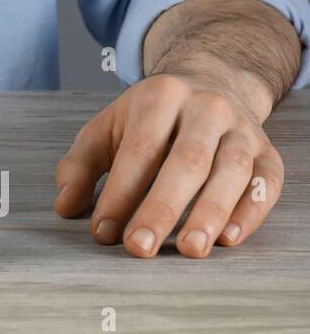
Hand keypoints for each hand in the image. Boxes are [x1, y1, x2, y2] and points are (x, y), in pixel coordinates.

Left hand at [54, 73, 283, 257]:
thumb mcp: (106, 129)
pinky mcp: (268, 152)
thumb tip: (65, 206)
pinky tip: (228, 238)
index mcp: (159, 97)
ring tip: (189, 249)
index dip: (119, 193)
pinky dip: (251, 212)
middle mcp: (205, 108)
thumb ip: (80, 166)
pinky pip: (265, 183)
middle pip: (186, 161)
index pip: (139, 150)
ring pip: (231, 172)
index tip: (103, 232)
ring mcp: (241, 129)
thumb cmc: (148, 119)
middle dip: (161, 208)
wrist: (210, 84)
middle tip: (140, 247)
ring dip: (210, 214)